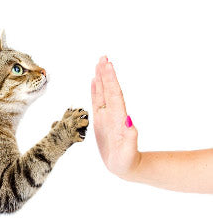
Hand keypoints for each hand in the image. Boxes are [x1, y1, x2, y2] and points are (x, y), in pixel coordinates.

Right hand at [90, 57, 140, 178]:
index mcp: (118, 119)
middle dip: (106, 74)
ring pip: (103, 93)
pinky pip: (97, 102)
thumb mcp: (127, 152)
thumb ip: (129, 139)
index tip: (107, 66)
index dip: (110, 80)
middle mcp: (113, 114)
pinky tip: (94, 81)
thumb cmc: (126, 162)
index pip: (114, 95)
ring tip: (99, 63)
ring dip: (101, 78)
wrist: (126, 167)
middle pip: (109, 90)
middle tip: (103, 57)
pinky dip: (95, 90)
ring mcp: (107, 116)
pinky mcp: (101, 121)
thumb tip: (129, 123)